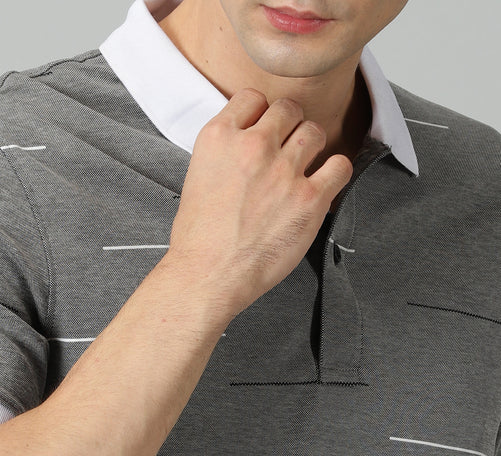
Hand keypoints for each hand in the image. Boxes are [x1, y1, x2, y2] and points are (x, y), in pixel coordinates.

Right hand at [166, 87, 352, 318]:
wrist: (209, 275)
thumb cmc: (198, 239)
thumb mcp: (197, 178)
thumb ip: (224, 153)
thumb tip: (245, 148)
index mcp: (219, 137)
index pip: (252, 98)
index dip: (260, 113)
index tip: (264, 128)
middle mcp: (254, 147)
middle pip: (287, 109)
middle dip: (289, 125)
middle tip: (286, 147)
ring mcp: (284, 171)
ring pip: (314, 131)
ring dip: (312, 144)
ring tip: (305, 164)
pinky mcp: (310, 199)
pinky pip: (340, 166)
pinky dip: (335, 171)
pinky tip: (325, 182)